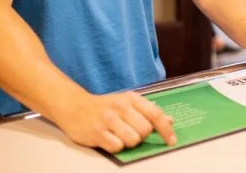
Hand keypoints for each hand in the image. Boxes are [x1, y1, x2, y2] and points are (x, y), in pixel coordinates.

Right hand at [50, 90, 175, 152]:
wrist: (74, 106)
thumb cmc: (104, 106)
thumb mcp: (127, 103)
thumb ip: (148, 111)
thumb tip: (170, 121)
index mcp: (131, 98)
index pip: (155, 114)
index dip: (165, 130)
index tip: (172, 141)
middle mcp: (121, 107)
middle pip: (145, 130)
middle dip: (142, 136)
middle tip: (132, 132)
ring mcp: (108, 120)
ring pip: (133, 140)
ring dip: (129, 142)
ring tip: (119, 136)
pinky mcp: (97, 133)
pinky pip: (117, 147)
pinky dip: (116, 147)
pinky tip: (109, 139)